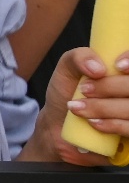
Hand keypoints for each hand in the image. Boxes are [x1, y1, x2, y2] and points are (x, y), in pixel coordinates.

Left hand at [26, 45, 128, 163]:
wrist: (60, 124)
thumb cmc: (68, 91)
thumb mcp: (67, 68)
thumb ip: (79, 57)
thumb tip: (98, 68)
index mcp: (124, 72)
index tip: (118, 66)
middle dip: (109, 87)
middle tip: (83, 90)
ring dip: (104, 108)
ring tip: (77, 107)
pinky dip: (112, 125)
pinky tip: (93, 123)